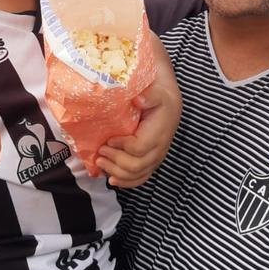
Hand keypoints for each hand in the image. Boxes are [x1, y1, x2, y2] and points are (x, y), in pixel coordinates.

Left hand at [97, 33, 180, 187]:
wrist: (168, 97)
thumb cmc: (157, 91)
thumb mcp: (155, 87)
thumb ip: (149, 93)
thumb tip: (138, 99)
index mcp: (160, 129)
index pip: (139, 147)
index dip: (122, 147)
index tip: (108, 139)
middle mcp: (161, 145)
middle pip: (138, 164)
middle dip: (116, 161)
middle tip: (100, 153)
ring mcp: (158, 155)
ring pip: (139, 173)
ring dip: (118, 172)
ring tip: (101, 163)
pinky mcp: (153, 159)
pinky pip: (143, 177)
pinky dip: (128, 182)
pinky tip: (114, 180)